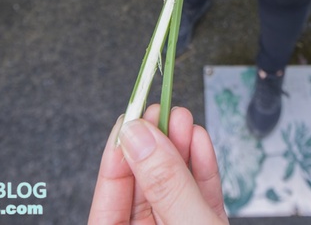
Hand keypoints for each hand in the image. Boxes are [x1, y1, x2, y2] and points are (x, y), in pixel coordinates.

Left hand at [89, 105, 228, 224]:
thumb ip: (165, 184)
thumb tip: (140, 138)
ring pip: (172, 185)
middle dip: (154, 144)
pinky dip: (200, 166)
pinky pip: (197, 195)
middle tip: (159, 112)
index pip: (109, 197)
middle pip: (143, 185)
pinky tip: (199, 141)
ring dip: (179, 148)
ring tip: (181, 118)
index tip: (130, 121)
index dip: (119, 153)